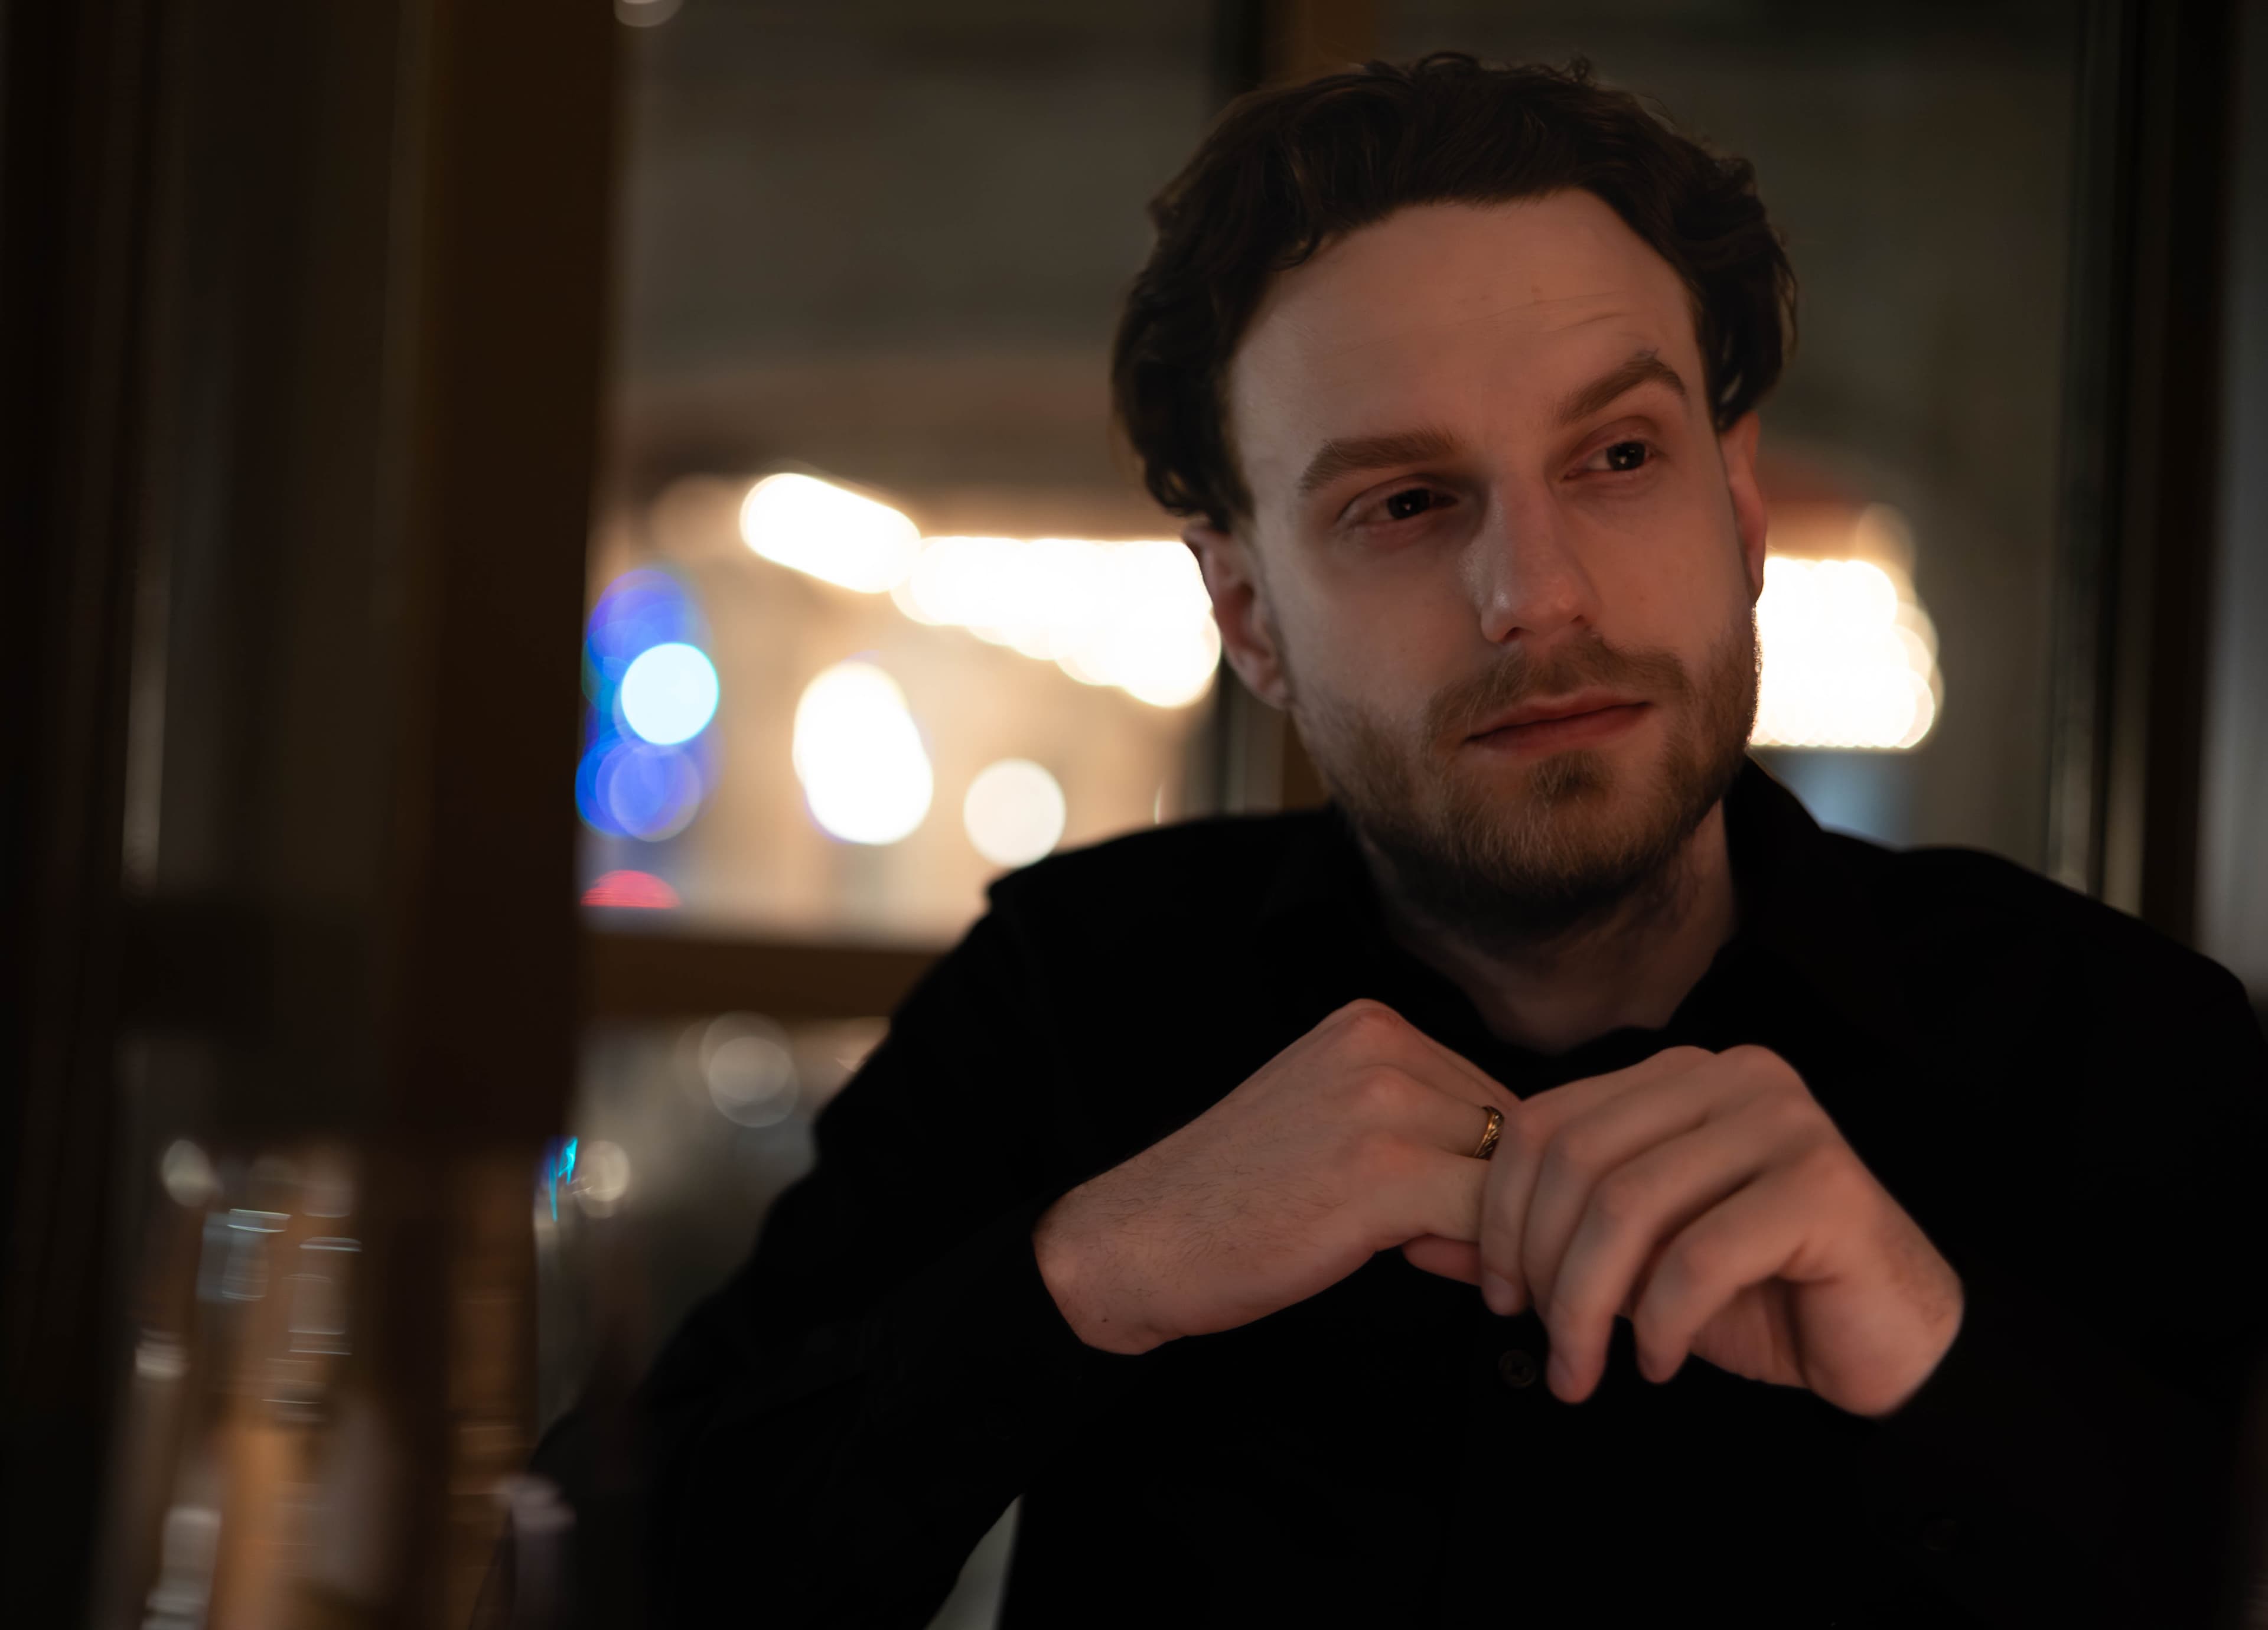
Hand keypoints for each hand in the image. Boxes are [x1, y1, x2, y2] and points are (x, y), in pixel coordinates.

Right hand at [1034, 1000, 1516, 1354]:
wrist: (1141, 1239)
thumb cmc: (1231, 1195)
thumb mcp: (1330, 1118)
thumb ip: (1414, 1123)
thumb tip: (1513, 1181)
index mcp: (1368, 1024)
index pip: (1489, 1091)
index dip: (1490, 1164)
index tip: (1458, 1215)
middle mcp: (1380, 1047)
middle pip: (1510, 1130)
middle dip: (1499, 1199)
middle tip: (1452, 1251)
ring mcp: (1382, 1105)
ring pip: (1507, 1175)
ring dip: (1492, 1231)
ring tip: (1437, 1261)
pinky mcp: (1382, 1175)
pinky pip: (1485, 1218)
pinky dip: (1479, 1258)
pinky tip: (1427, 1269)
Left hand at [1402, 1045, 1963, 1417]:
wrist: (1887, 1341)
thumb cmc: (1757, 1294)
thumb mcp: (1628, 1265)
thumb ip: (1532, 1244)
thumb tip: (1418, 1243)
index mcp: (1677, 1076)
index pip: (1546, 1121)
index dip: (1501, 1214)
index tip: (1499, 1296)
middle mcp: (1730, 1076)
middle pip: (1577, 1160)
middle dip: (1541, 1266)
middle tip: (1545, 1344)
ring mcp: (1783, 1121)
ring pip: (1630, 1207)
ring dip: (1589, 1306)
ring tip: (1588, 1369)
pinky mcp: (1825, 1185)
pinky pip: (1700, 1256)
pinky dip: (1663, 1323)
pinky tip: (1661, 1361)